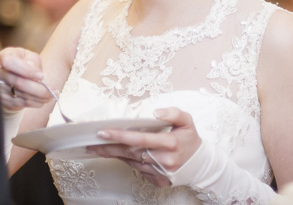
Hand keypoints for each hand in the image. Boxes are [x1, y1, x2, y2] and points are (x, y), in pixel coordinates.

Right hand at [0, 47, 51, 111]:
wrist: (13, 76)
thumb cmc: (23, 62)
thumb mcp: (29, 56)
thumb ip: (32, 60)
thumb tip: (34, 69)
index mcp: (5, 56)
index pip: (11, 63)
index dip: (27, 70)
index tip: (42, 76)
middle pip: (19, 82)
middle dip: (39, 89)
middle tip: (53, 91)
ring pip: (21, 95)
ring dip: (39, 97)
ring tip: (51, 96)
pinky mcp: (3, 99)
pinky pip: (21, 103)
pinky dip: (35, 103)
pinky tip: (43, 100)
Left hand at [85, 107, 201, 186]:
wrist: (200, 165)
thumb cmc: (190, 140)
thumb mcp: (187, 121)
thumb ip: (173, 113)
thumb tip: (155, 112)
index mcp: (169, 143)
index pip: (140, 139)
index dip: (120, 136)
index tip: (103, 132)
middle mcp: (164, 160)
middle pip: (130, 152)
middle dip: (109, 147)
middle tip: (91, 143)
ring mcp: (160, 173)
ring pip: (131, 162)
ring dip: (114, 155)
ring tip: (97, 148)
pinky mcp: (158, 181)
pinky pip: (137, 170)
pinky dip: (126, 161)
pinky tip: (117, 155)